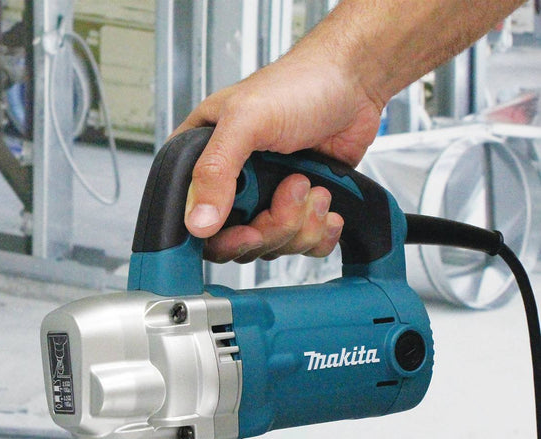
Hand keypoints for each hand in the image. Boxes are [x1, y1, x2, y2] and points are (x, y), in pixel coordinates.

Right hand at [173, 30, 383, 262]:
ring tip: (313, 184)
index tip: (248, 230)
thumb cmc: (299, 85)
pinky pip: (302, 247)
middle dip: (272, 227)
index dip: (220, 237)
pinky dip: (319, 233)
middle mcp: (231, 187)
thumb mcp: (246, 121)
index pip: (193, 223)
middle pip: (236, 243)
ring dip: (301, 224)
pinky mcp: (297, 211)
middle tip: (292, 188)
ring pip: (272, 247)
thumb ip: (214, 171)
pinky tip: (326, 204)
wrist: (354, 82)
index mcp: (203, 163)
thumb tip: (198, 222)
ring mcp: (264, 202)